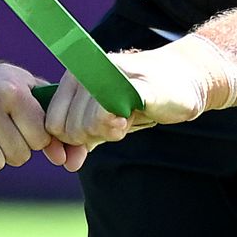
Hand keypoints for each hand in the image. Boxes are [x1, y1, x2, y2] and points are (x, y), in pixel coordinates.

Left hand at [41, 36, 236, 149]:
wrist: (183, 79)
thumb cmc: (137, 100)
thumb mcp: (102, 121)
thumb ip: (81, 140)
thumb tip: (67, 164)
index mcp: (73, 78)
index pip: (53, 125)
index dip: (70, 141)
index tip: (93, 138)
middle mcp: (86, 72)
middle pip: (70, 130)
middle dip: (92, 137)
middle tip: (115, 124)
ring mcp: (110, 76)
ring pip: (89, 125)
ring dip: (110, 132)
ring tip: (126, 117)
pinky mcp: (136, 85)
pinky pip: (113, 113)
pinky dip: (118, 124)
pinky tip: (130, 118)